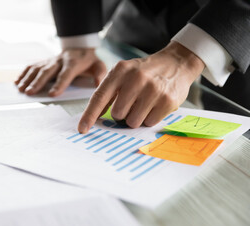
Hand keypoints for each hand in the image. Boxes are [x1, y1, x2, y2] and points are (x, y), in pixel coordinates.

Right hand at [15, 48, 105, 96]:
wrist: (79, 47)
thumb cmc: (88, 61)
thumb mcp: (98, 65)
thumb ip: (99, 73)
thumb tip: (97, 83)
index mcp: (73, 63)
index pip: (65, 74)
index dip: (59, 84)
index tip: (52, 94)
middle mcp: (59, 61)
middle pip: (47, 71)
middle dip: (37, 82)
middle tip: (30, 92)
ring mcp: (50, 60)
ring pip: (37, 69)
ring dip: (28, 79)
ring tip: (21, 90)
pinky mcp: (43, 61)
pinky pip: (32, 66)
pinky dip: (23, 73)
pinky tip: (17, 82)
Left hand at [78, 42, 204, 132]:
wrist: (176, 63)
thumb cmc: (143, 73)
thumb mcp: (123, 74)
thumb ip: (108, 93)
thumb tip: (93, 118)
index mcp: (120, 71)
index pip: (99, 97)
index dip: (89, 115)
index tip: (82, 129)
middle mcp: (136, 78)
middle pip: (117, 114)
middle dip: (122, 114)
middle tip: (131, 103)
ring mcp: (153, 89)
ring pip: (133, 122)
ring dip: (136, 118)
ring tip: (144, 104)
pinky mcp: (168, 100)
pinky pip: (149, 123)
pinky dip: (150, 118)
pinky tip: (155, 105)